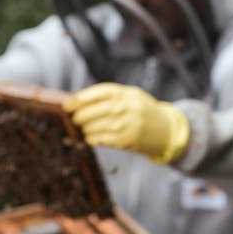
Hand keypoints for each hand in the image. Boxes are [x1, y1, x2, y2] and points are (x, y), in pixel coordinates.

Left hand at [64, 82, 189, 163]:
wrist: (166, 129)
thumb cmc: (142, 110)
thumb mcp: (130, 95)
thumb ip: (108, 96)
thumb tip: (77, 101)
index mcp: (124, 93)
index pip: (94, 94)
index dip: (77, 100)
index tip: (66, 106)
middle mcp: (124, 107)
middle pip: (89, 112)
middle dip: (78, 117)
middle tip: (75, 119)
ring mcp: (125, 124)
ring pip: (92, 127)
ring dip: (85, 129)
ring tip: (85, 128)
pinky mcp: (125, 140)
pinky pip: (100, 139)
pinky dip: (92, 139)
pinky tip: (93, 137)